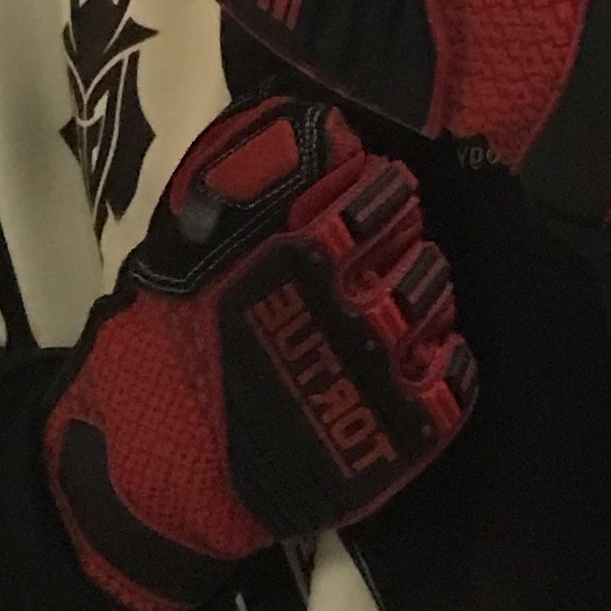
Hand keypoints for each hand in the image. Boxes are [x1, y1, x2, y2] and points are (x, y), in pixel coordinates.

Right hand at [43, 94, 474, 610]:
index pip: (359, 182)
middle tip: (379, 230)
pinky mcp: (402, 428)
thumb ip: (226, 195)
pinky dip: (446, 355)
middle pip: (405, 230)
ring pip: (434, 293)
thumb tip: (290, 130)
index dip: (364, 176)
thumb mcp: (169, 260)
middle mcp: (341, 299)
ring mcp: (377, 364)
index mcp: (284, 251)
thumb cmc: (156, 360)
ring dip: (422, 283)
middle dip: (395, 222)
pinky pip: (454, 374)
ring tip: (395, 291)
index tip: (357, 178)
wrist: (158, 480)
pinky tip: (425, 351)